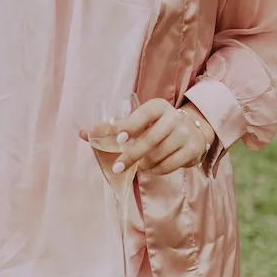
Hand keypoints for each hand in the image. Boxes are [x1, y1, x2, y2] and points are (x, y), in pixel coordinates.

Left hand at [98, 98, 213, 177]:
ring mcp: (185, 134)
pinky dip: (156, 170)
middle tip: (117, 168)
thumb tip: (82, 133)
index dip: (131, 126)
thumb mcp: (141, 120)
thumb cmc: (157, 125)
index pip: (143, 115)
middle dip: (131, 155)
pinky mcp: (192, 150)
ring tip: (138, 165)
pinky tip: (151, 167)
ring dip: (144, 164)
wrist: (194, 130)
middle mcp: (173, 118)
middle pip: (150, 139)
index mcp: (158, 106)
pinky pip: (169, 165)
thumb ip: (113, 127)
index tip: (118, 139)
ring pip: (158, 155)